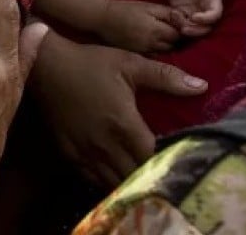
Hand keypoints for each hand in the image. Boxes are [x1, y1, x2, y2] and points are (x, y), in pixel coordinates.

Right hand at [30, 32, 206, 188]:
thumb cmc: (89, 63)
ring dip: (130, 181)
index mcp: (124, 124)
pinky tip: (115, 172)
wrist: (44, 66)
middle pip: (136, 176)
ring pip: (114, 183)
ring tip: (142, 175)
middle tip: (163, 167)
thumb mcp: (129, 63)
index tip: (179, 156)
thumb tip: (202, 86)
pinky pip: (93, 179)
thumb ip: (166, 77)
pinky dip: (107, 180)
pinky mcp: (69, 153)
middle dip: (152, 174)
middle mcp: (105, 145)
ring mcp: (85, 152)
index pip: (154, 158)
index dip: (169, 161)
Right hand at [92, 0, 183, 52]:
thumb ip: (171, 14)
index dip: (183, 31)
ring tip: (164, 39)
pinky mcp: (137, 57)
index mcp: (156, 31)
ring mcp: (144, 53)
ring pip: (165, 54)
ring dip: (167, 48)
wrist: (102, 18)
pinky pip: (153, 58)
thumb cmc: (127, 9)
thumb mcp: (150, 7)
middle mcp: (152, 45)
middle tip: (175, 32)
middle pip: (174, 47)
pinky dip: (157, 53)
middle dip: (176, 41)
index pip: (179, 36)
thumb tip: (189, 21)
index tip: (182, 26)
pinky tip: (154, 47)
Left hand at [166, 0, 221, 36]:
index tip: (194, 17)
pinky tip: (169, 15)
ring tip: (174, 20)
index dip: (207, 19)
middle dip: (196, 31)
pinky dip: (176, 24)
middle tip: (183, 28)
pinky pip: (181, 23)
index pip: (215, 14)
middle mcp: (204, 8)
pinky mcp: (181, 11)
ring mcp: (193, 11)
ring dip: (185, 29)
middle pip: (206, 27)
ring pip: (193, 28)